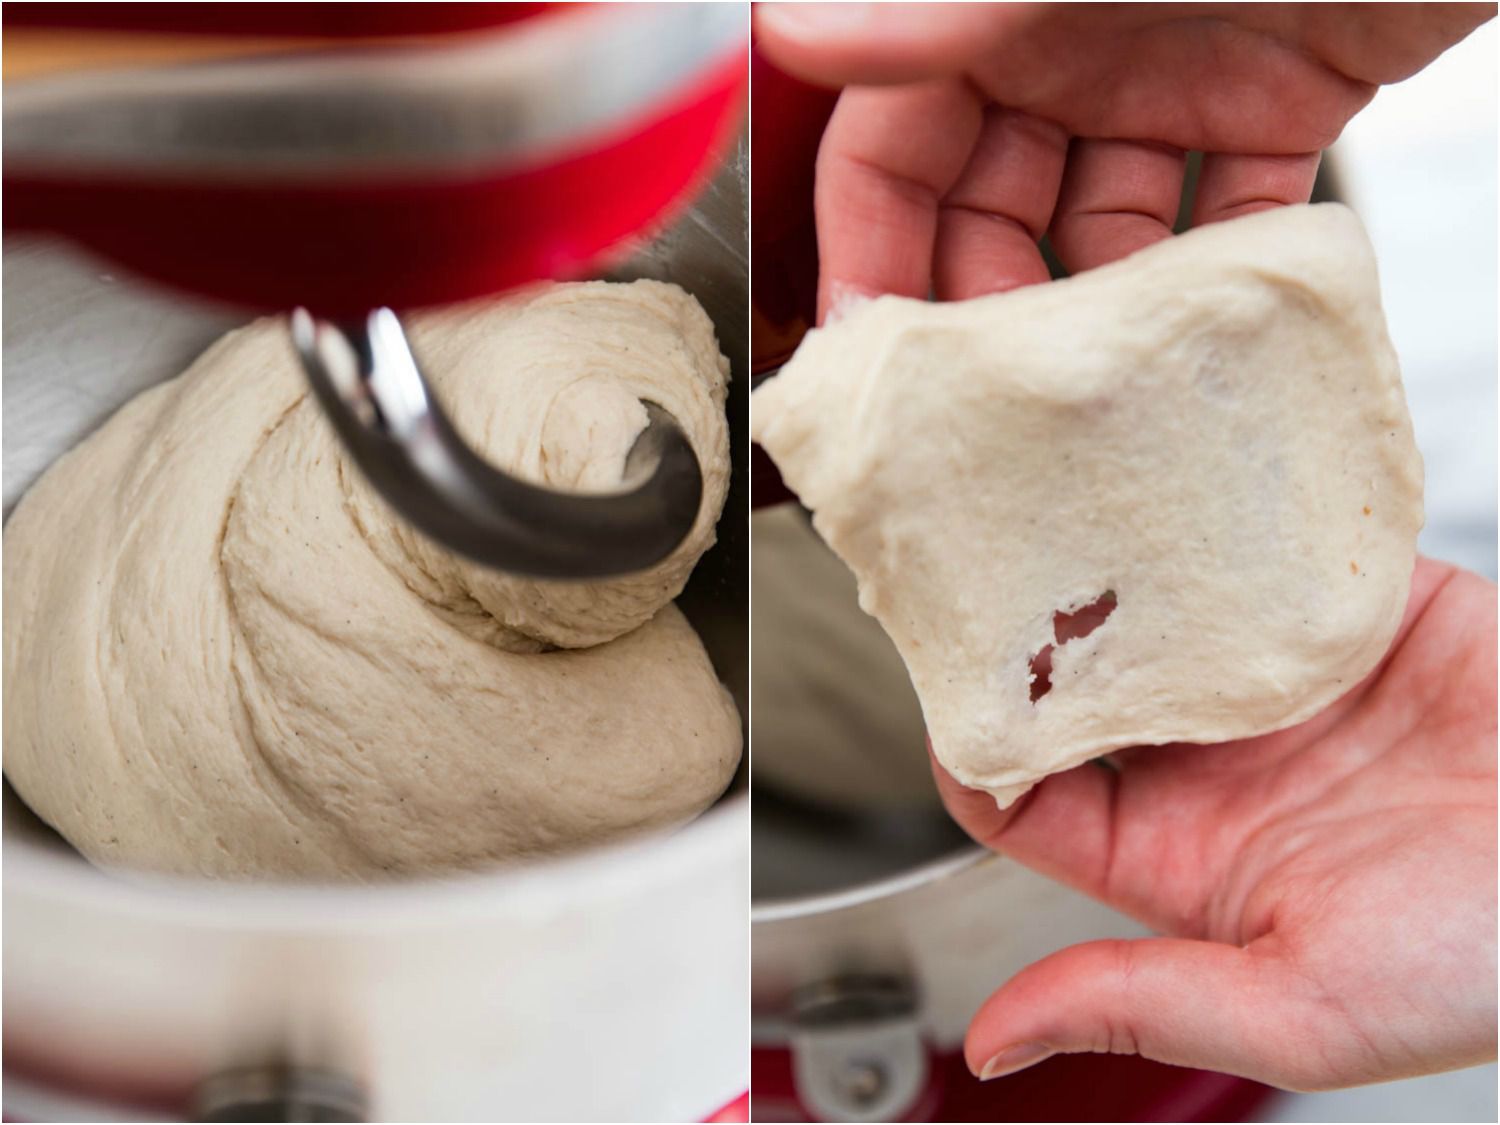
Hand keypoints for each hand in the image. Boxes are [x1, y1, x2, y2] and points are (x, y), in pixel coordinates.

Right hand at [756, 2, 1494, 319]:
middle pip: (981, 206)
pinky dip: (1209, 276)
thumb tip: (793, 26)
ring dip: (1090, 311)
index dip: (866, 251)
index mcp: (996, 6)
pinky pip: (1217, 215)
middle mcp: (1068, 45)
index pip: (888, 145)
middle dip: (975, 306)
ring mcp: (1168, 78)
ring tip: (1092, 385)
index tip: (869, 357)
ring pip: (1094, 229)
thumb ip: (941, 7)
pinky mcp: (1271, 104)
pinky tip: (1205, 325)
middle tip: (985, 396)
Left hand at [930, 558, 1497, 1089]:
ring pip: (1133, 613)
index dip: (976, 755)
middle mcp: (1203, 761)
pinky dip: (1193, 530)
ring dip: (1094, 578)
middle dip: (1018, 651)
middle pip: (1062, 693)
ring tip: (1050, 534)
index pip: (1024, 798)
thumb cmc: (1489, 951)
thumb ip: (1139, 1008)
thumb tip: (998, 1042)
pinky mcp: (1328, 610)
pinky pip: (1235, 555)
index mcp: (1177, 853)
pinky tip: (1153, 505)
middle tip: (981, 595)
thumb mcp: (1301, 1009)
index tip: (955, 710)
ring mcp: (1258, 679)